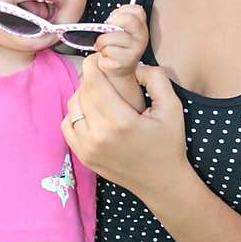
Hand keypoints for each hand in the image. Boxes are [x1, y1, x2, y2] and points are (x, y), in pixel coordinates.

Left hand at [62, 57, 187, 200]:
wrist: (162, 182)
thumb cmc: (169, 144)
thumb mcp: (172, 108)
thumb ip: (156, 79)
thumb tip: (135, 66)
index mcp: (121, 122)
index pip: (94, 83)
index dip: (93, 65)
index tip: (99, 59)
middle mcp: (99, 136)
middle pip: (82, 93)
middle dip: (90, 78)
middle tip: (101, 73)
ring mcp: (88, 148)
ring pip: (72, 108)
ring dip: (82, 95)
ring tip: (98, 93)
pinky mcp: (83, 157)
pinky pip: (68, 125)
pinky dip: (75, 114)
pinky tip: (91, 112)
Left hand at [93, 5, 147, 77]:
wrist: (119, 69)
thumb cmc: (117, 45)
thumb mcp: (120, 28)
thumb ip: (118, 19)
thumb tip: (108, 22)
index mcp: (141, 26)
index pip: (137, 10)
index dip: (121, 12)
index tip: (113, 20)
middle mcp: (142, 37)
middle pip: (127, 19)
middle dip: (110, 24)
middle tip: (105, 32)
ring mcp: (135, 50)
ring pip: (110, 37)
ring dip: (102, 42)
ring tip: (105, 47)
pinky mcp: (125, 62)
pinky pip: (107, 51)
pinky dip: (103, 53)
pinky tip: (108, 57)